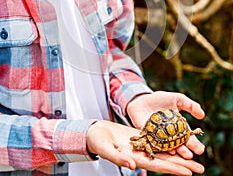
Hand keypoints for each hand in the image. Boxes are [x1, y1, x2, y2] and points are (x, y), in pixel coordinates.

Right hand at [87, 120, 204, 174]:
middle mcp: (142, 154)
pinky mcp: (141, 136)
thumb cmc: (98, 141)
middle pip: (166, 161)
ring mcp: (143, 146)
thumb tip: (133, 165)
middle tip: (200, 168)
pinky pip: (158, 140)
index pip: (158, 166)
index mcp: (135, 158)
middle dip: (183, 165)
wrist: (95, 132)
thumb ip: (119, 157)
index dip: (173, 169)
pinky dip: (169, 142)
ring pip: (164, 151)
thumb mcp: (106, 149)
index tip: (188, 173)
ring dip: (179, 154)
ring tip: (194, 158)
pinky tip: (178, 142)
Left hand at [126, 91, 204, 157]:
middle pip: (179, 145)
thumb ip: (190, 105)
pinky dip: (162, 148)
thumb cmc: (160, 100)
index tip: (200, 150)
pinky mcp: (148, 138)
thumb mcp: (177, 99)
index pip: (187, 137)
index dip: (194, 144)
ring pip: (169, 147)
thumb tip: (202, 115)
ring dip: (176, 152)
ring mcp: (159, 138)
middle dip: (186, 151)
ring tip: (183, 155)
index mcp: (178, 127)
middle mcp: (170, 135)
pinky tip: (169, 151)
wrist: (142, 100)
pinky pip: (155, 145)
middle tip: (192, 156)